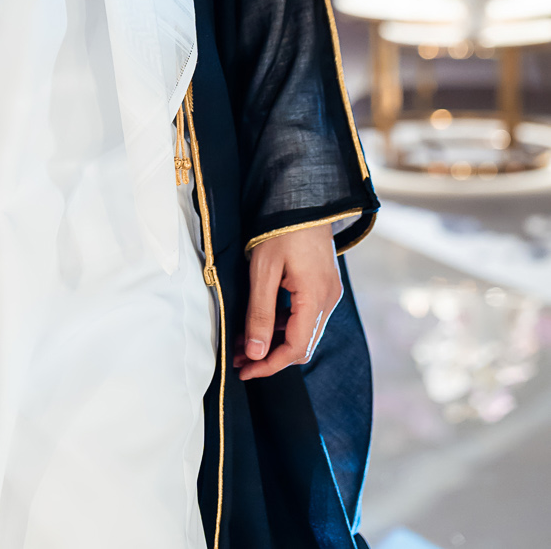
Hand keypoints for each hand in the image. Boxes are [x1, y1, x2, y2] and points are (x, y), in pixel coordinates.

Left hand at [235, 222, 341, 381]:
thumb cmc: (281, 228)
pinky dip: (284, 325)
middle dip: (269, 356)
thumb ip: (259, 312)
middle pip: (302, 345)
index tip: (244, 370)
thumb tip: (255, 353)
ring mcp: (329, 293)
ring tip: (244, 342)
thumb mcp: (263, 270)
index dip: (269, 365)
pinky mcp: (324, 285)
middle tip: (239, 358)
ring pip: (303, 332)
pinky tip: (262, 322)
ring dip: (275, 341)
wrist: (304, 197)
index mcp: (316, 298)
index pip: (295, 349)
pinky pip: (305, 316)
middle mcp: (329, 300)